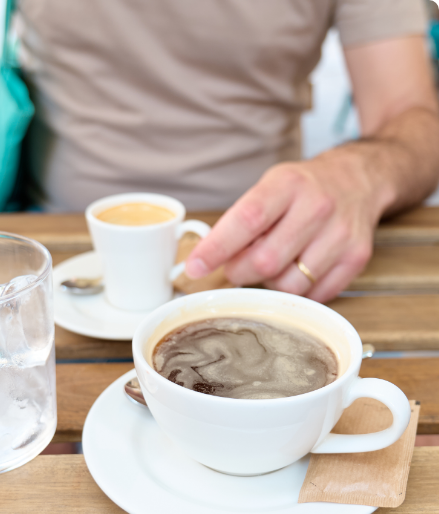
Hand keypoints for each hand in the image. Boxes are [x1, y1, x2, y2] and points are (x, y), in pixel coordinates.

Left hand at [185, 154, 385, 302]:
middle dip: (240, 271)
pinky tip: (297, 269)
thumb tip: (206, 260)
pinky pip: (314, 295)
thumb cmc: (302, 188)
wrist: (358, 180)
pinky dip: (297, 291)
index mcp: (287, 184)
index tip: (194, 267)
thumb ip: (239, 222)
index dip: (216, 249)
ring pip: (288, 284)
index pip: (246, 221)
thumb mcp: (268, 187)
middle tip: (237, 266)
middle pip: (265, 261)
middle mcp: (317, 207)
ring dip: (270, 283)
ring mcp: (340, 234)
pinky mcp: (356, 258)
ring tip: (273, 263)